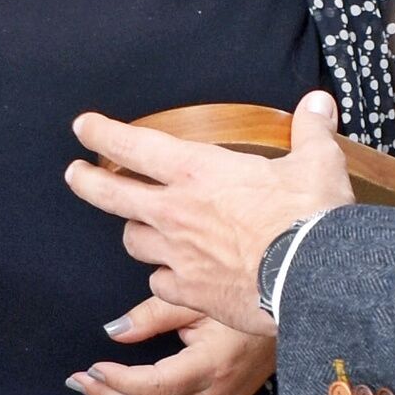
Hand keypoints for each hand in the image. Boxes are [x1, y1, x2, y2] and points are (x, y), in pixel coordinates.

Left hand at [65, 91, 352, 333]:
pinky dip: (164, 278)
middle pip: (112, 195)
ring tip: (138, 229)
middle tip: (75, 174)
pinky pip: (160, 283)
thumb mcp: (316, 164)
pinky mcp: (188, 292)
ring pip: (133, 241)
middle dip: (87, 181)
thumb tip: (319, 102)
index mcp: (198, 171)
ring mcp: (177, 254)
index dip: (103, 133)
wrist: (311, 277)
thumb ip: (310, 131)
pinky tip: (173, 277)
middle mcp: (175, 211)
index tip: (84, 126)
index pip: (134, 145)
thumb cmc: (309, 216)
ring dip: (134, 232)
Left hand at [71, 293, 274, 394]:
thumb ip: (152, 315)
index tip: (91, 368)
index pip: (154, 386)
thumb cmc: (242, 302)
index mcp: (212, 365)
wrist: (291, 320)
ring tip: (94, 393)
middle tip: (78, 382)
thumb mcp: (196, 299)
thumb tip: (113, 331)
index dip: (117, 381)